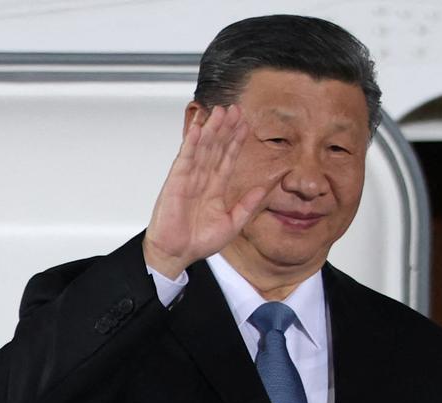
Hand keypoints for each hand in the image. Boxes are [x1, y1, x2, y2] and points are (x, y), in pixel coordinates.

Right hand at [142, 105, 279, 278]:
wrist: (178, 254)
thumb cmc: (199, 241)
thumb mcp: (232, 223)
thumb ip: (248, 205)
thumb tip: (265, 189)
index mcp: (216, 187)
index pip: (228, 157)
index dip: (237, 140)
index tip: (246, 123)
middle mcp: (203, 179)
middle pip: (216, 147)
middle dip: (226, 128)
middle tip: (235, 109)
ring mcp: (189, 178)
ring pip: (202, 148)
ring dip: (211, 129)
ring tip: (220, 111)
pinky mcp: (176, 182)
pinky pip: (185, 158)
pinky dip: (191, 143)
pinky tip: (198, 128)